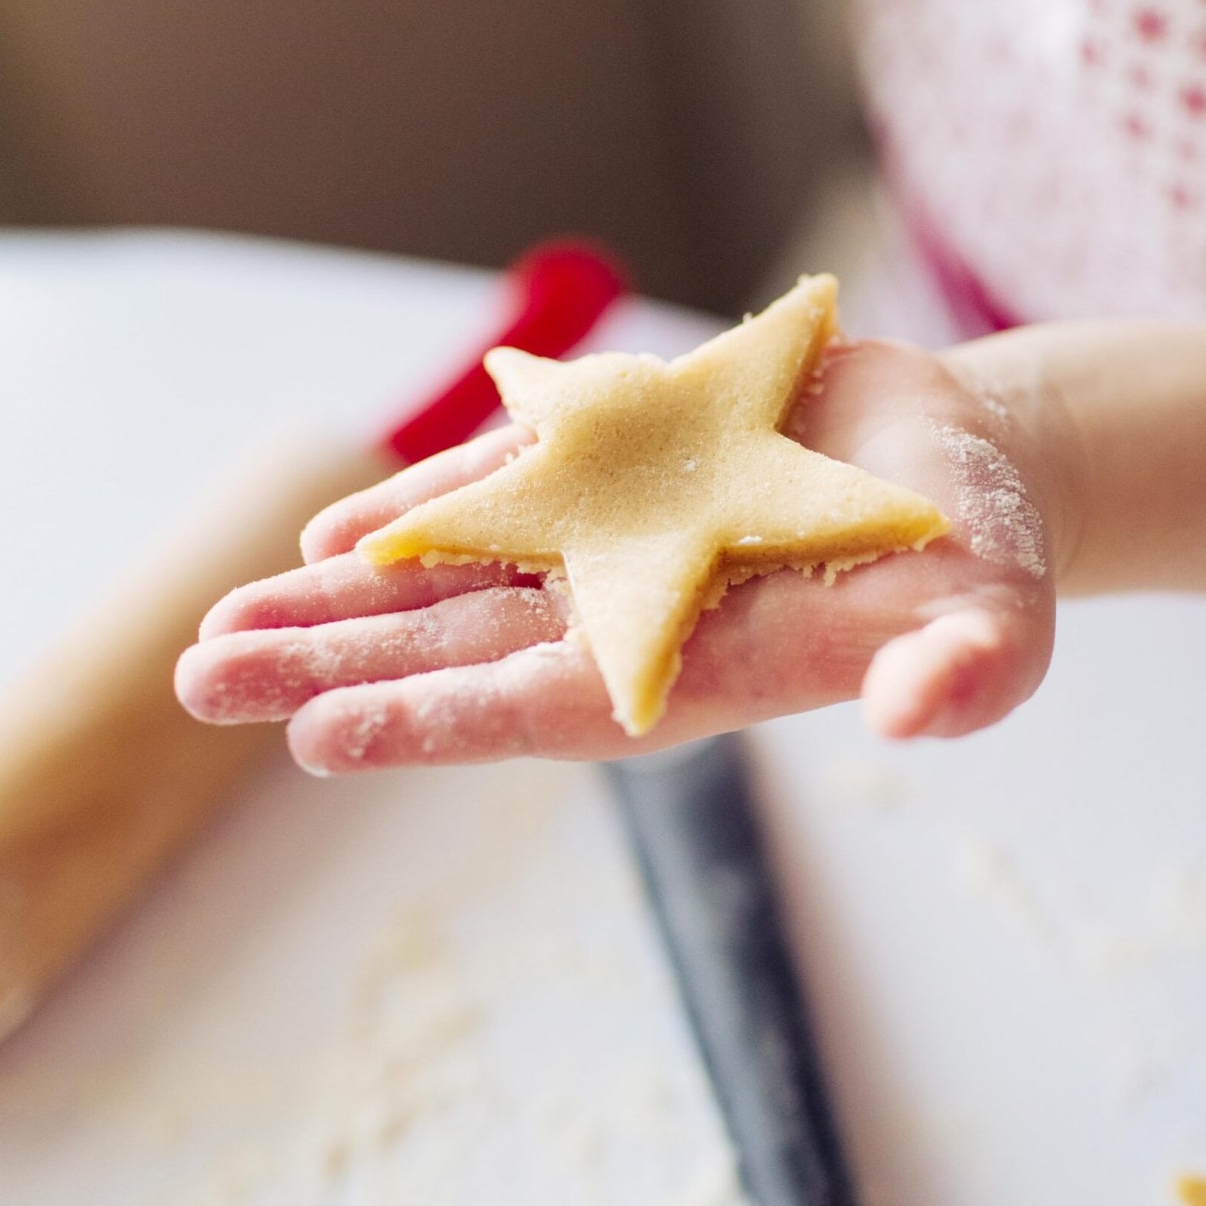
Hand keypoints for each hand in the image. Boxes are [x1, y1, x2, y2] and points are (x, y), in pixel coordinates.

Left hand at [175, 338, 1068, 770]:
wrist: (959, 465)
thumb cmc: (980, 555)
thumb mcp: (998, 615)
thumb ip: (965, 669)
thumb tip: (918, 712)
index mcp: (709, 662)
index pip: (554, 705)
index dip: (442, 720)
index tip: (321, 740)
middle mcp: (640, 613)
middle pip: (467, 651)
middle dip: (341, 668)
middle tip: (207, 684)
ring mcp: (621, 541)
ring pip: (459, 577)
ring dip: (343, 602)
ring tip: (223, 633)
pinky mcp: (622, 466)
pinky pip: (502, 490)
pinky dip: (419, 508)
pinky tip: (332, 536)